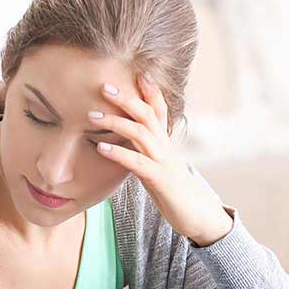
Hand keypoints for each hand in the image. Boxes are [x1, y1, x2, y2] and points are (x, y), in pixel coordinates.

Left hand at [91, 74, 232, 244]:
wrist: (197, 216)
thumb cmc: (174, 192)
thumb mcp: (157, 167)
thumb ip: (144, 153)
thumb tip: (126, 143)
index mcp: (164, 143)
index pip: (158, 109)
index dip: (149, 91)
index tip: (136, 72)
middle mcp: (165, 147)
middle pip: (147, 114)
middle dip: (126, 98)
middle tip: (103, 86)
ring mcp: (163, 162)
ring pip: (141, 133)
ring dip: (115, 122)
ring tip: (91, 116)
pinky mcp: (160, 180)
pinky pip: (137, 163)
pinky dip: (118, 153)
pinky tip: (101, 148)